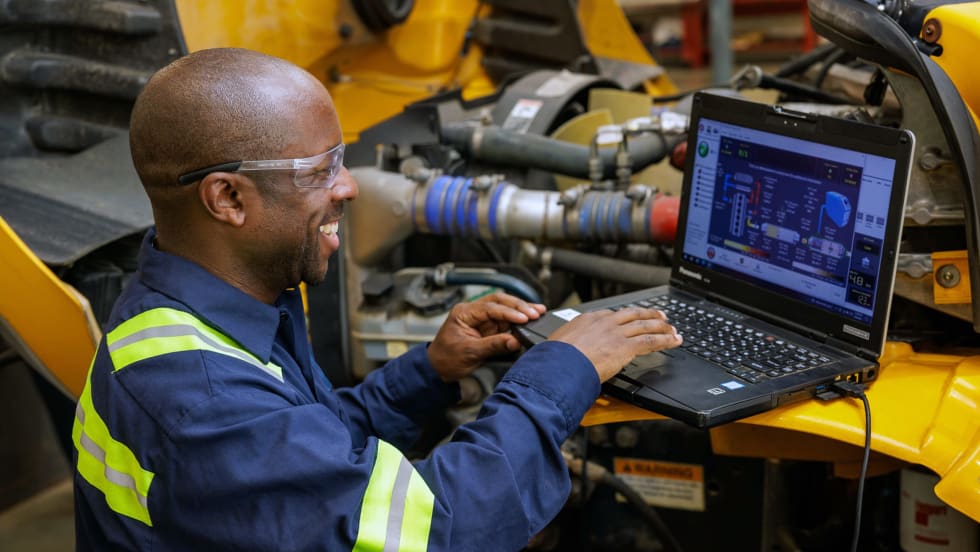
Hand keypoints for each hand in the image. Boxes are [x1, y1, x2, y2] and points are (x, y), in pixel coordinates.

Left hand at [428, 292, 545, 381]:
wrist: (438, 369)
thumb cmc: (446, 359)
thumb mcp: (470, 353)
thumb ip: (493, 345)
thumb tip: (514, 341)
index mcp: (464, 313)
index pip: (490, 308)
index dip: (509, 313)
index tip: (524, 319)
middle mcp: (473, 312)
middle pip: (499, 301)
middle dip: (518, 306)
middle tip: (535, 312)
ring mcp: (481, 319)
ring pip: (505, 308)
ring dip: (521, 310)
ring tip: (538, 312)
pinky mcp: (488, 327)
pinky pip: (505, 320)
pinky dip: (518, 320)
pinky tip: (530, 319)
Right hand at [548, 307, 681, 382]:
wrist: (560, 364)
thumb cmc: (554, 359)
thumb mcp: (557, 345)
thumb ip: (568, 346)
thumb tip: (567, 354)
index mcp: (587, 319)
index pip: (612, 314)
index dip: (626, 316)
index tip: (631, 318)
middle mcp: (604, 322)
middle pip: (632, 314)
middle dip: (648, 314)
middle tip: (659, 315)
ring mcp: (616, 333)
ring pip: (645, 325)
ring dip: (661, 326)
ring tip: (672, 329)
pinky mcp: (626, 346)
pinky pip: (651, 341)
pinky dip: (666, 340)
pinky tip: (675, 341)